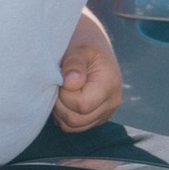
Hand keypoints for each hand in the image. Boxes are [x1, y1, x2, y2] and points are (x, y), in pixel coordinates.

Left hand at [52, 7, 122, 132]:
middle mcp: (112, 101)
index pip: (82, 105)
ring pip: (74, 126)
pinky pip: (74, 126)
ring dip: (60, 111)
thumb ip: (74, 63)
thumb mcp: (77, 47)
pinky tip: (63, 97)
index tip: (59, 78)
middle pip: (77, 119)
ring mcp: (105, 112)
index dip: (64, 95)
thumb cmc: (83, 42)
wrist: (90, 44)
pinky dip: (64, 115)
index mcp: (110, 83)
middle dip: (60, 104)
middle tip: (56, 84)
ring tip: (59, 89)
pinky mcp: (96, 117)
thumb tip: (71, 82)